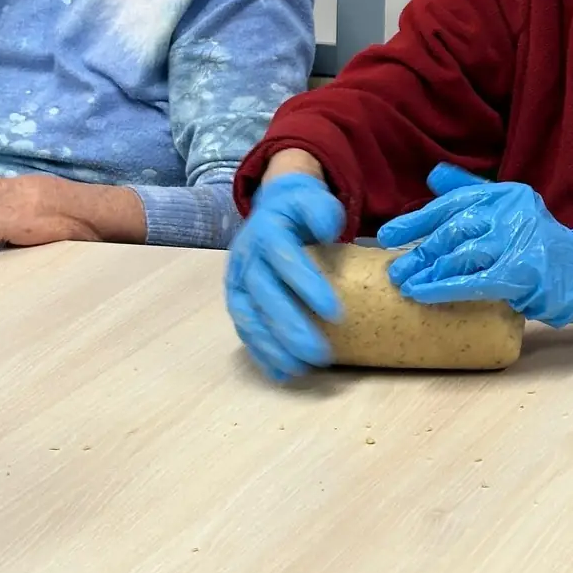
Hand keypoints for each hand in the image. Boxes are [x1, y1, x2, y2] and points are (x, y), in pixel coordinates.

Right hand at [225, 172, 345, 383]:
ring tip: (300, 369)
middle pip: (264, 296)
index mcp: (267, 232)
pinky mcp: (237, 301)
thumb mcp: (313, 199)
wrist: (273, 209)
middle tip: (320, 354)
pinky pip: (245, 330)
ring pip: (249, 318)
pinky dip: (261, 353)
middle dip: (290, 328)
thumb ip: (322, 210)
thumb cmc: (300, 210)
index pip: (285, 260)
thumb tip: (327, 230)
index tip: (336, 312)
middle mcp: (246, 259)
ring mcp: (237, 282)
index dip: (308, 286)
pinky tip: (281, 373)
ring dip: (272, 347)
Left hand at [377, 164, 572, 327]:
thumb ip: (472, 192)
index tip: (387, 235)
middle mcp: (511, 212)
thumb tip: (433, 174)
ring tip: (404, 283)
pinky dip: (443, 288)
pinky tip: (421, 294)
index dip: (416, 220)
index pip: (453, 203)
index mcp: (505, 194)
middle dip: (420, 251)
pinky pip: (472, 281)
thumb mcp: (510, 208)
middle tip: (394, 268)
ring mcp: (517, 241)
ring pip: (460, 255)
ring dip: (427, 271)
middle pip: (453, 230)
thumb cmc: (540, 242)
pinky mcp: (521, 272)